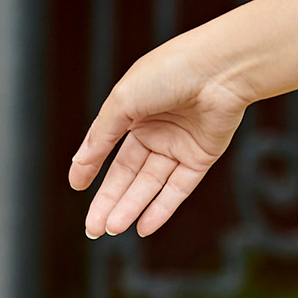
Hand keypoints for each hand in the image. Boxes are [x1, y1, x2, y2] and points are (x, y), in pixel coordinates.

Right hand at [69, 39, 250, 237]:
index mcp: (135, 109)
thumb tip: (78, 162)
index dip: (91, 166)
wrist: (221, 67)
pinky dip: (162, 208)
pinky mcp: (202, 156)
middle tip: (93, 228)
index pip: (108, 145)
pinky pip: (179, 187)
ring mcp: (180, 144)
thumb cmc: (170, 72)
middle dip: (110, 200)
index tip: (77, 186)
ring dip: (131, 207)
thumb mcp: (123, 100)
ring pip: (151, 184)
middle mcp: (157, 128)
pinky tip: (144, 226)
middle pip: (128, 172)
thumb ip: (101, 134)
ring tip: (112, 229)